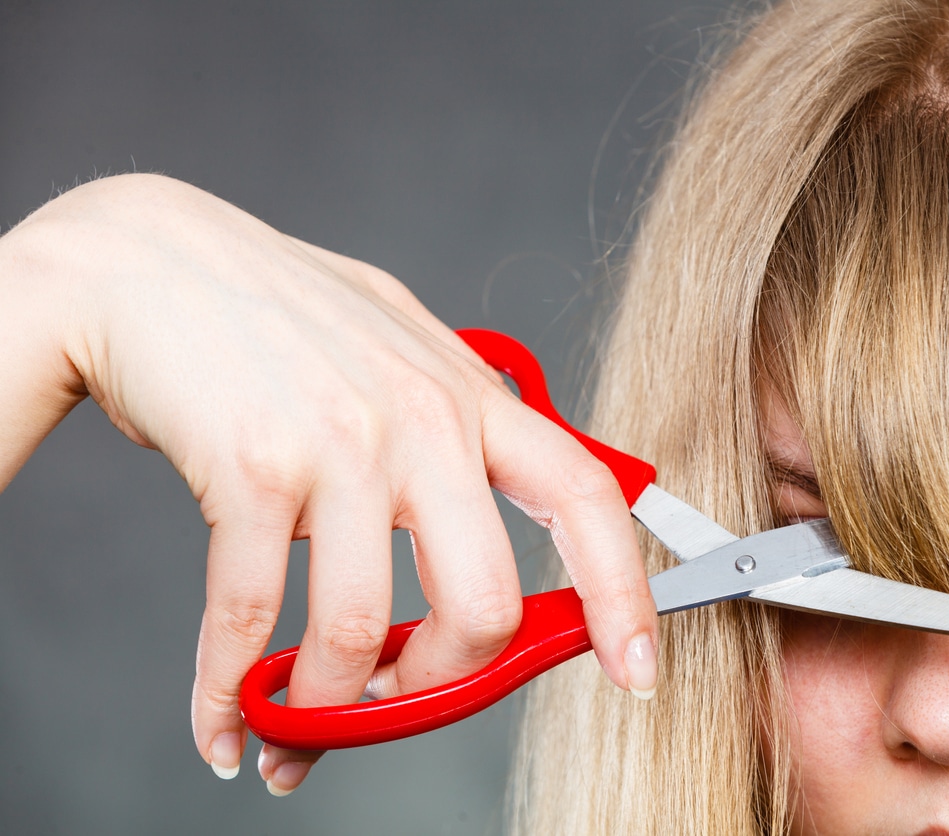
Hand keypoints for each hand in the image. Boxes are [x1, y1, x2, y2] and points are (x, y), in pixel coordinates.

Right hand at [0, 174, 658, 793]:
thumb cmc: (279, 314)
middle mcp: (425, 422)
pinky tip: (226, 725)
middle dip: (439, 686)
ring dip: (323, 709)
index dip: (624, 593)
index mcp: (473, 398)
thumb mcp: (400, 346)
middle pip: (484, 606)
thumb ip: (455, 422)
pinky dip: (231, 697)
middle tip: (394, 702)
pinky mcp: (253, 467)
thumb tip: (492, 515)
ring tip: (292, 722)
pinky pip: (250, 620)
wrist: (149, 260)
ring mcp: (342, 444)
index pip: (585, 497)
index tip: (638, 668)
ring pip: (358, 633)